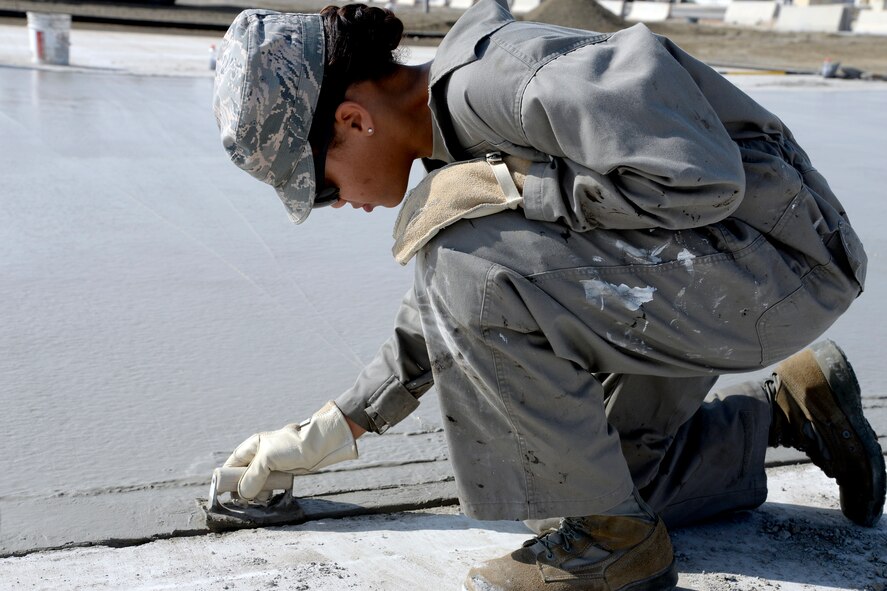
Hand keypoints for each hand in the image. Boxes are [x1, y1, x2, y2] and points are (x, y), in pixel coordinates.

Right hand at [223, 401, 357, 498]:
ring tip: (260, 498)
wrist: (318, 446)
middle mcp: (260, 454)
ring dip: (255, 492)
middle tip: (245, 500)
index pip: (233, 463)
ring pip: (256, 481)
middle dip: (243, 488)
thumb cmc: (292, 447)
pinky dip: (266, 491)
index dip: (226, 477)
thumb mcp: (267, 459)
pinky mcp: (282, 471)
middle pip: (244, 475)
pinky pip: (269, 484)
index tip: (224, 492)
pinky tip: (268, 496)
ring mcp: (272, 463)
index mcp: (253, 446)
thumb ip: (252, 476)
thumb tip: (244, 494)